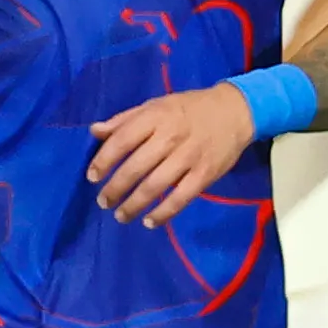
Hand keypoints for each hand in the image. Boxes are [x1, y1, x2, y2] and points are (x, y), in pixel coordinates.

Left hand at [86, 84, 260, 226]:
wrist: (235, 111)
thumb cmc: (189, 108)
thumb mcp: (155, 105)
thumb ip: (125, 120)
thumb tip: (94, 131)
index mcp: (155, 117)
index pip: (122, 141)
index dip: (104, 161)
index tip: (92, 177)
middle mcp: (170, 137)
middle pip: (135, 167)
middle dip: (115, 189)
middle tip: (103, 202)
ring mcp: (189, 156)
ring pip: (155, 186)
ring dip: (134, 204)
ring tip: (121, 215)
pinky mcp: (205, 174)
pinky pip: (181, 197)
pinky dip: (164, 212)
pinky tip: (150, 222)